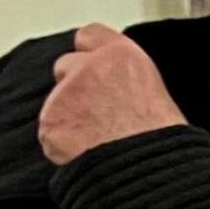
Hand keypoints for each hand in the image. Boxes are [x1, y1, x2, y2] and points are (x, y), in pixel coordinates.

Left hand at [40, 23, 186, 166]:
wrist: (148, 173)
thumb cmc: (160, 142)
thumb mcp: (153, 91)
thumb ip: (124, 77)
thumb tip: (111, 84)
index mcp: (121, 56)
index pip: (88, 35)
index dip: (88, 54)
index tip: (90, 66)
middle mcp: (90, 67)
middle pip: (65, 66)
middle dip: (74, 87)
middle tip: (96, 114)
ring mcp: (66, 94)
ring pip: (56, 101)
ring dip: (67, 117)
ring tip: (96, 139)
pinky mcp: (51, 122)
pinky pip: (49, 132)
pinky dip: (60, 143)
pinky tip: (84, 152)